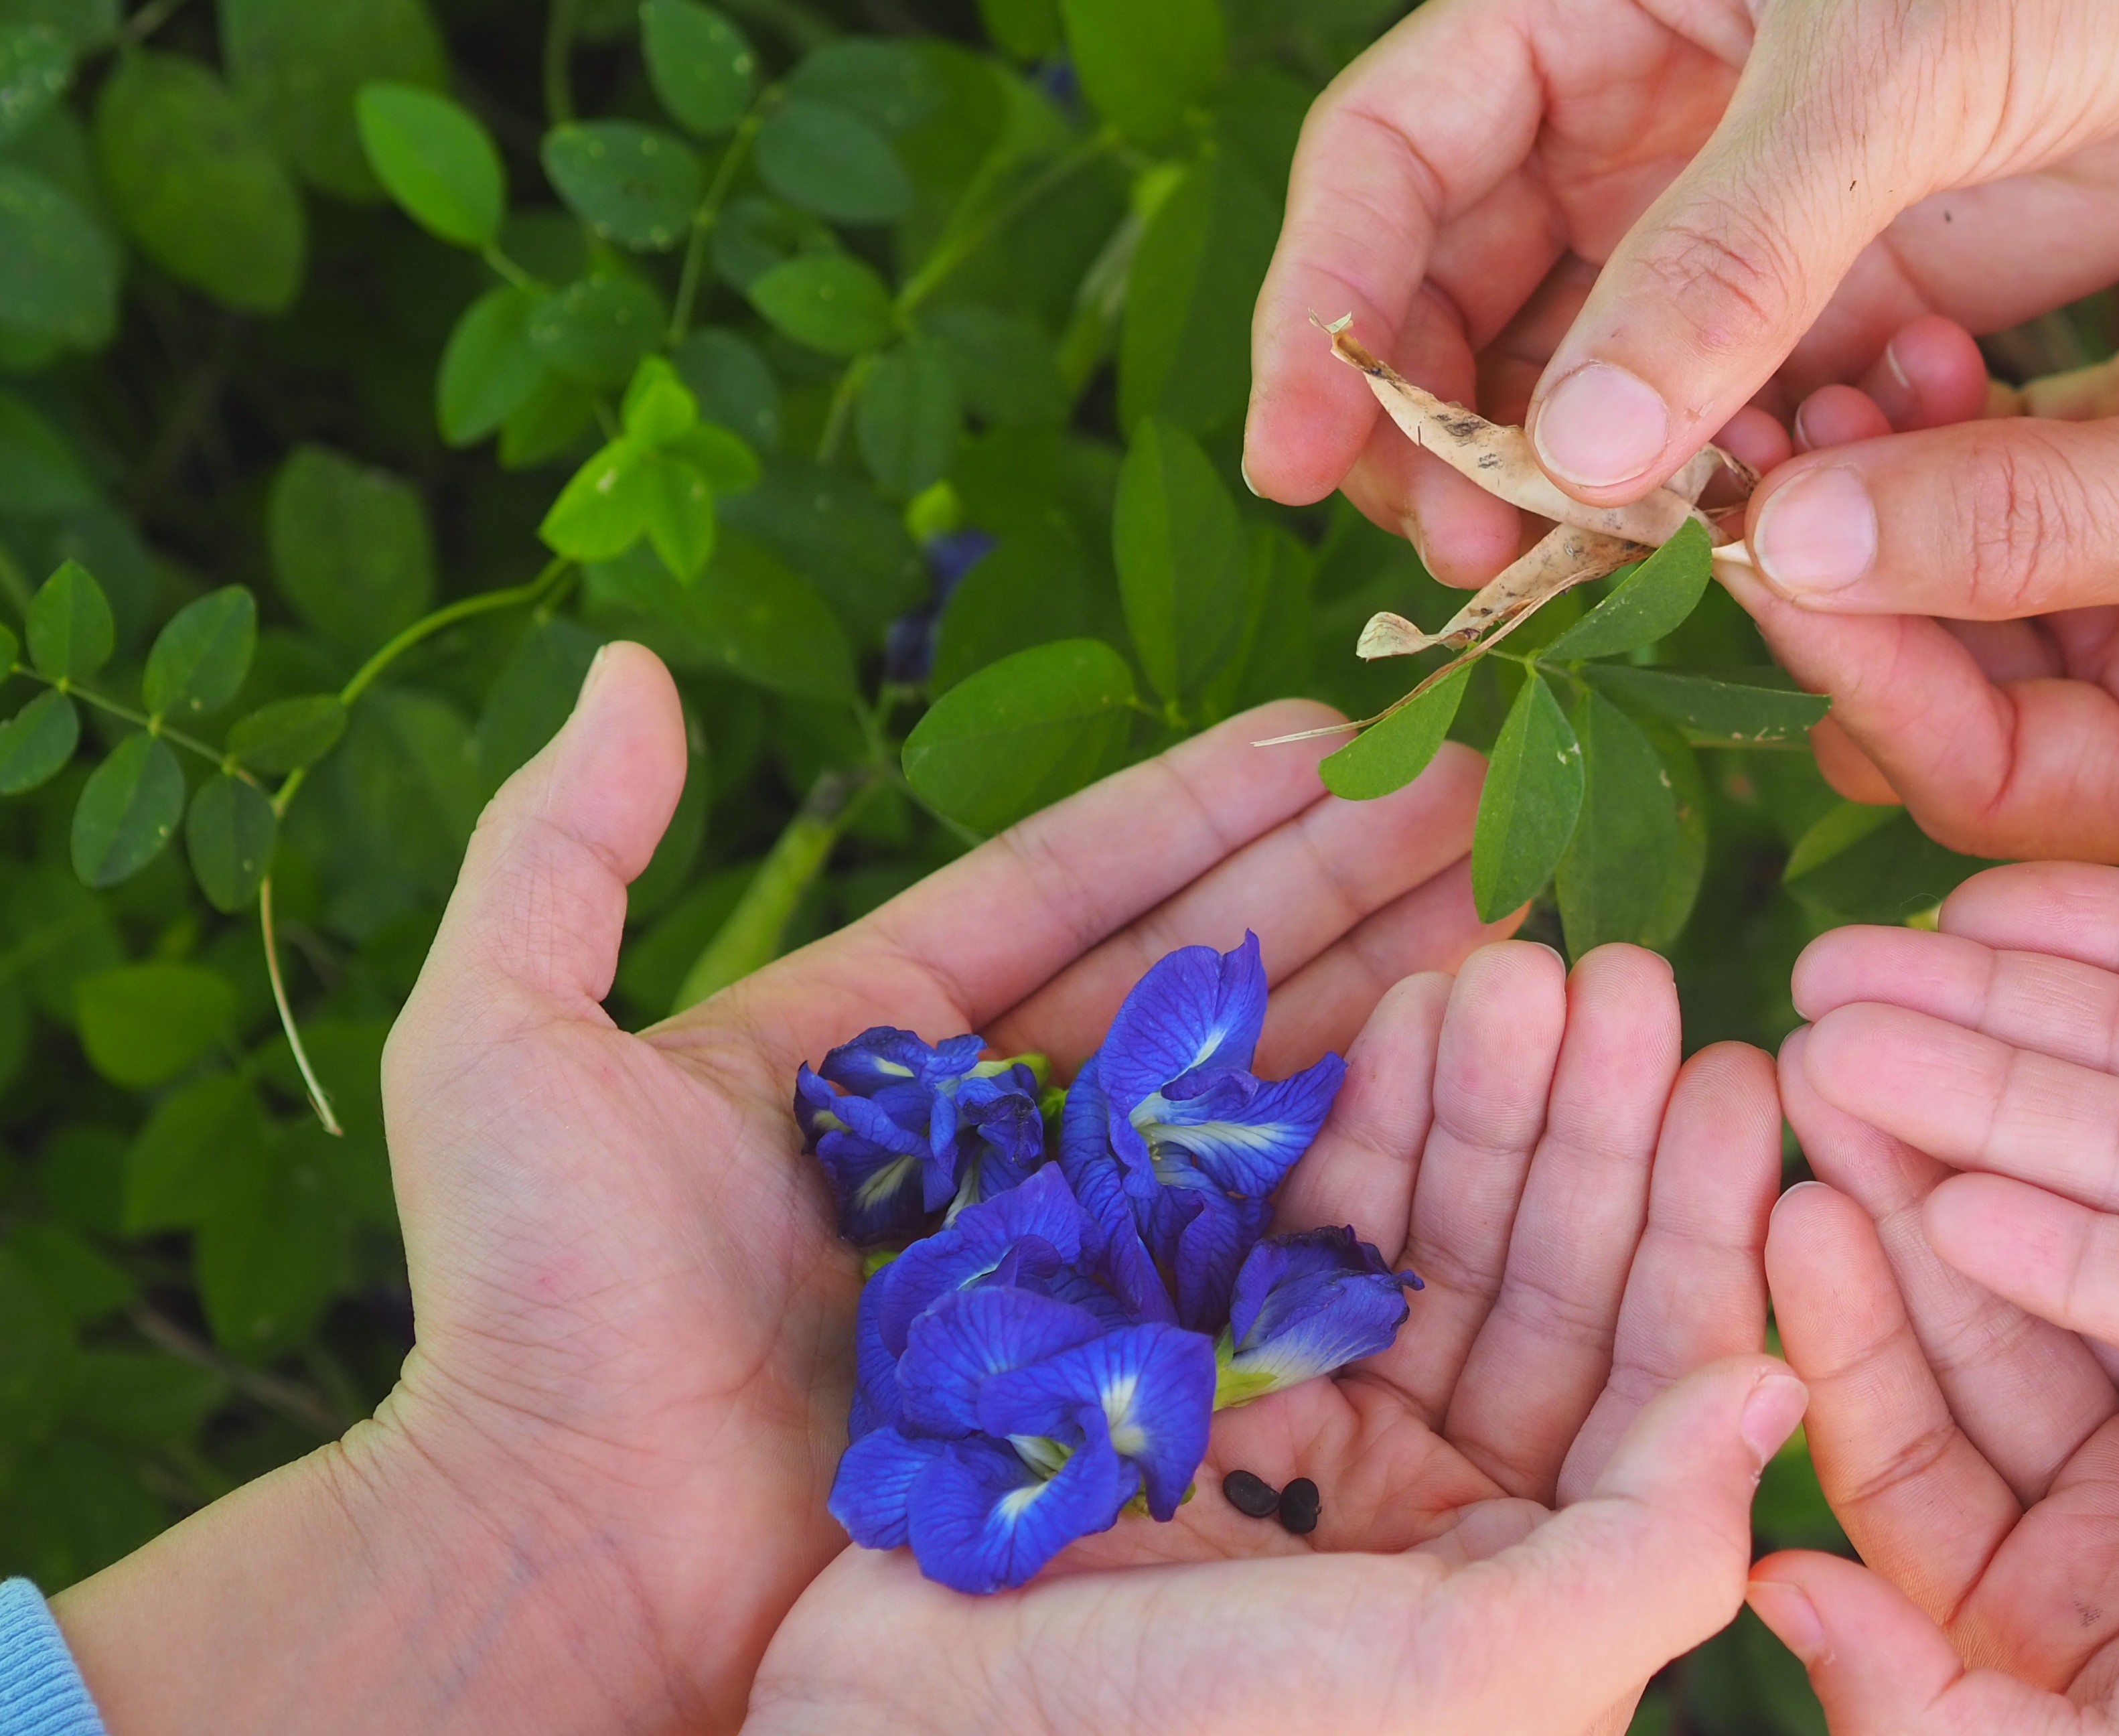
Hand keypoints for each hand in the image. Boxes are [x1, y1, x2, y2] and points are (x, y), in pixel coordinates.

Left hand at [53, 645, 1508, 1733]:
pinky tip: (1463, 1086)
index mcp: (877, 1048)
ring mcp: (1063, 1257)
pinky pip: (1248, 1253)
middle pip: (1195, 977)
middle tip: (1476, 788)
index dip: (1205, 809)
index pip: (1072, 890)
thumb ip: (564, 851)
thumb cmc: (527, 1308)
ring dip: (1379, 997)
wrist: (565, 1562)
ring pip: (1248, 1100)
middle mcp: (994, 1141)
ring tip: (1505, 901)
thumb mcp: (500, 1042)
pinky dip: (1357, 1173)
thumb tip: (636, 669)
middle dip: (1339, 878)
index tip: (1333, 732)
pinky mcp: (1110, 1371)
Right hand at [744, 943, 1793, 1735]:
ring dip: (1476, 1103)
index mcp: (1543, 1592)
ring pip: (1435, 1241)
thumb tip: (1779, 1389)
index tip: (1733, 1071)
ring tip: (1507, 968)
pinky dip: (1351, 1133)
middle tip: (1611, 972)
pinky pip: (1303, 1237)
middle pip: (1552, 1284)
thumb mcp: (1474, 1680)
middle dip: (1584, 1128)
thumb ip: (1651, 1549)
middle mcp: (1449, 1513)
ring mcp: (1325, 1440)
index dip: (1700, 1220)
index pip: (1657, 1375)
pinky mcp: (1205, 1385)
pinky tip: (1397, 1024)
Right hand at [1243, 0, 2118, 581]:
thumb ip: (1729, 255)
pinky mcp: (1867, 296)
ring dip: (1590, 484)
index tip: (1303, 457)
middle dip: (1455, 423)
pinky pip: (1749, 417)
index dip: (1332, 303)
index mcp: (1605, 2)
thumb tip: (1570, 453)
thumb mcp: (1894, 75)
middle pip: (1479, 285)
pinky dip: (1730, 489)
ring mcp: (1758, 215)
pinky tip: (1748, 543)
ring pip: (1611, 373)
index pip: (1397, 153)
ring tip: (1596, 581)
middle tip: (1467, 561)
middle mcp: (1655, 111)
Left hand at [1727, 56, 2118, 862]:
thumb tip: (1794, 543)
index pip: (1992, 777)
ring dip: (1884, 484)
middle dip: (1852, 580)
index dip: (1870, 680)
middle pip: (1954, 679)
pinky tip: (1907, 349)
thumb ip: (2023, 525)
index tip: (1773, 561)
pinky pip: (2015, 466)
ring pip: (1968, 564)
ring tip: (1831, 382)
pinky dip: (1949, 421)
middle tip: (1761, 461)